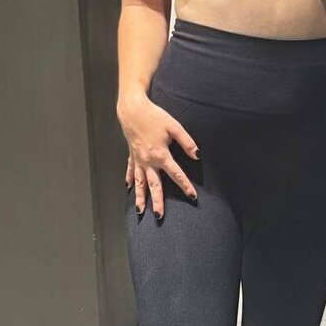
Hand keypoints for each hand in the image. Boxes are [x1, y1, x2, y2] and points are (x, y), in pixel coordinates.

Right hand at [118, 94, 199, 216]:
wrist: (132, 110)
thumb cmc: (154, 116)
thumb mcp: (174, 126)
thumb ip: (187, 142)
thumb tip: (197, 155)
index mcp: (161, 155)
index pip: (176, 174)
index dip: (185, 185)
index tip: (192, 196)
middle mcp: (148, 161)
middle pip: (154, 185)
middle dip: (157, 201)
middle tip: (160, 216)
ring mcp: (138, 159)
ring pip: (139, 182)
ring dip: (140, 197)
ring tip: (140, 211)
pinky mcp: (132, 154)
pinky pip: (130, 170)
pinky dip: (129, 179)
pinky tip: (128, 188)